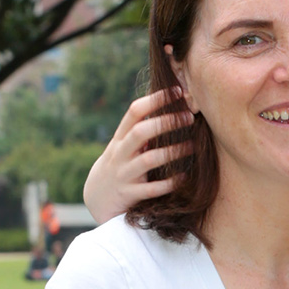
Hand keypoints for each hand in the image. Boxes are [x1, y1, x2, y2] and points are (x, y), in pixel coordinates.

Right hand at [83, 88, 194, 222]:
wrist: (97, 197)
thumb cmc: (121, 162)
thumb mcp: (124, 143)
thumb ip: (142, 126)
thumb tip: (170, 102)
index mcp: (120, 137)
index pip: (135, 111)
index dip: (156, 100)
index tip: (178, 91)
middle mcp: (120, 153)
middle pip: (141, 132)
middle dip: (166, 123)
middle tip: (189, 118)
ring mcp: (124, 174)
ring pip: (149, 160)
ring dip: (173, 152)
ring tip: (192, 146)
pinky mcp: (130, 194)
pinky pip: (152, 189)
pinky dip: (170, 183)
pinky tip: (184, 176)